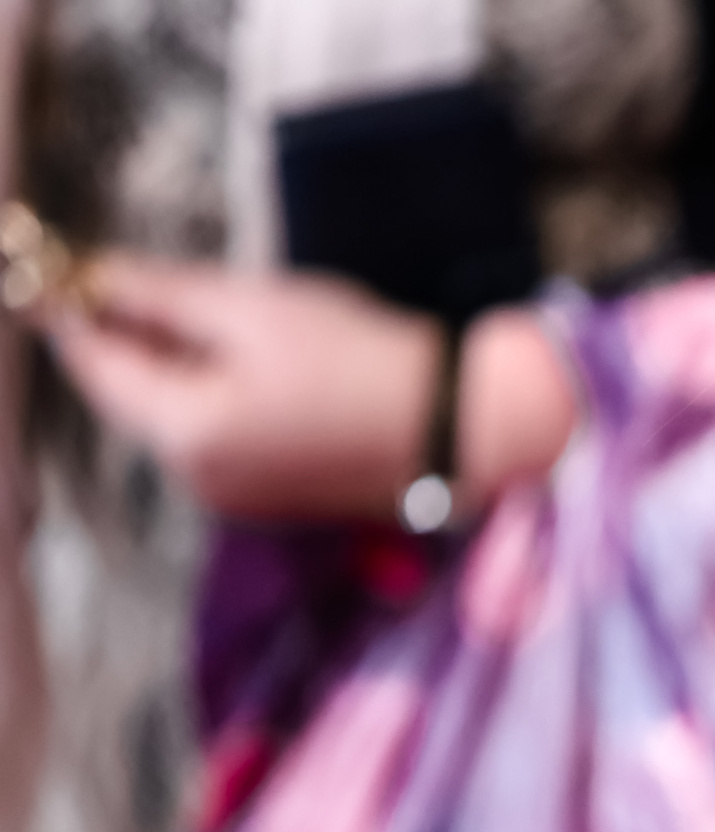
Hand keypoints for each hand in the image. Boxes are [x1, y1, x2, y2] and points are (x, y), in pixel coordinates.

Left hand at [44, 254, 574, 521]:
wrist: (457, 428)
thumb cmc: (363, 362)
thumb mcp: (255, 307)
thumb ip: (161, 294)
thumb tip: (95, 280)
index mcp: (184, 431)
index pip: (92, 363)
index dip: (76, 307)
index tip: (81, 266)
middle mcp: (194, 478)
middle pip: (129, 395)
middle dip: (136, 338)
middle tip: (166, 284)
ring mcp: (231, 497)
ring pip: (172, 416)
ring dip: (181, 368)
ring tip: (237, 326)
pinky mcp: (266, 500)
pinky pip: (215, 440)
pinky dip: (219, 400)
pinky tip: (268, 371)